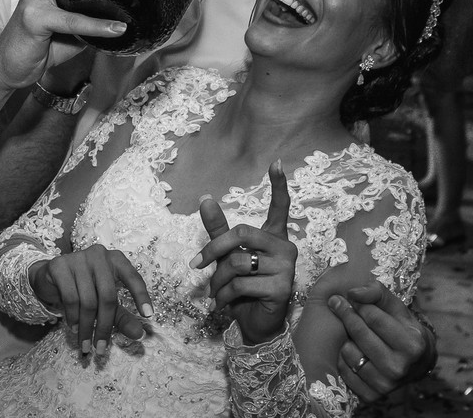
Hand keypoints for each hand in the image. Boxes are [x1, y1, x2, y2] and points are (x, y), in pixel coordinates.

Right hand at [30, 245, 152, 355]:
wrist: (52, 276)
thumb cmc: (85, 287)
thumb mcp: (106, 301)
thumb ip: (123, 316)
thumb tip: (139, 335)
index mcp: (115, 260)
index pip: (132, 276)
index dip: (141, 295)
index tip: (148, 315)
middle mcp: (98, 255)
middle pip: (107, 296)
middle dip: (105, 326)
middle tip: (101, 348)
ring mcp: (78, 258)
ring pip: (88, 300)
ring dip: (87, 327)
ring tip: (86, 343)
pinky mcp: (59, 266)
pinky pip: (70, 298)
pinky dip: (73, 317)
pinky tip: (74, 328)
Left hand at [194, 160, 295, 344]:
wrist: (254, 323)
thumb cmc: (241, 285)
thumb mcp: (225, 255)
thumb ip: (217, 229)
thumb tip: (205, 197)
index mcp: (274, 236)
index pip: (280, 207)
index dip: (279, 186)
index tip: (277, 162)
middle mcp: (285, 248)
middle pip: (241, 233)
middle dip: (213, 250)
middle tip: (197, 266)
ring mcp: (287, 268)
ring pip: (237, 261)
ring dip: (217, 279)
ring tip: (216, 291)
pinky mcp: (283, 288)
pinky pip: (240, 284)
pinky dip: (223, 295)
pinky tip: (224, 303)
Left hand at [328, 283, 435, 400]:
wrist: (415, 363)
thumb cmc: (403, 329)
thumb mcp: (397, 308)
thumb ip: (376, 293)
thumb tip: (352, 293)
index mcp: (412, 345)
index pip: (373, 318)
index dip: (357, 304)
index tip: (348, 296)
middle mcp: (400, 368)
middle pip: (359, 334)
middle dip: (345, 314)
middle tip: (336, 303)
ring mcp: (386, 384)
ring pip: (350, 353)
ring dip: (345, 338)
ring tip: (349, 332)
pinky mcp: (371, 395)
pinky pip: (344, 371)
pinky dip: (342, 358)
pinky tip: (350, 349)